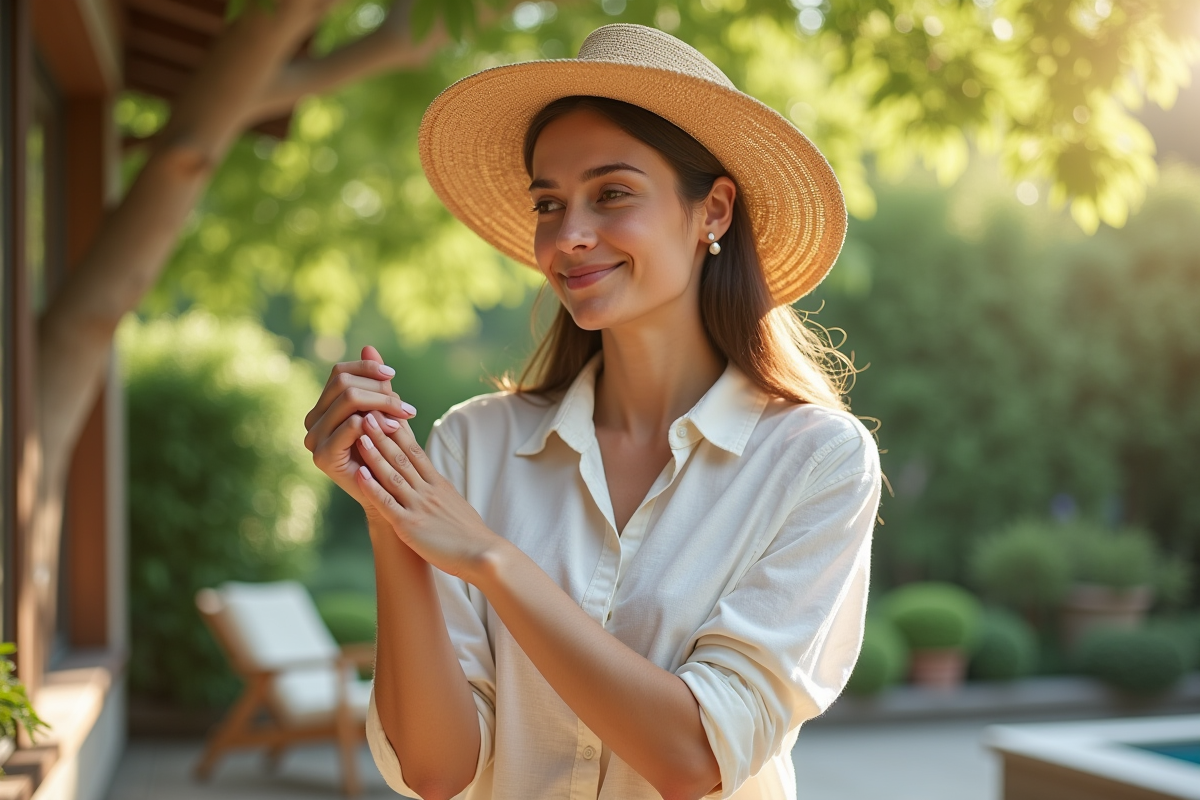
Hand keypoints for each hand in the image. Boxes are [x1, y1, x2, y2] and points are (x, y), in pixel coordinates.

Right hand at [304, 345, 416, 509]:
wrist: (388, 493)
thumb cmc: (388, 449)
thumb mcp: (384, 410)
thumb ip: (374, 381)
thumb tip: (369, 347)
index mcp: (323, 407)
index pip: (339, 372)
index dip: (367, 369)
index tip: (393, 376)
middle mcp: (312, 420)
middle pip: (344, 384)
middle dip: (379, 390)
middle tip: (406, 407)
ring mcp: (313, 439)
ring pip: (349, 401)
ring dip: (382, 405)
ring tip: (405, 417)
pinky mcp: (322, 457)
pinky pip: (350, 426)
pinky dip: (376, 423)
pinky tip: (395, 430)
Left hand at [354, 411, 500, 579]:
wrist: (483, 555)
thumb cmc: (470, 535)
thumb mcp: (456, 504)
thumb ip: (441, 490)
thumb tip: (433, 481)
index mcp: (438, 484)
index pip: (416, 451)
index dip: (399, 431)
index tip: (386, 414)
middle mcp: (428, 490)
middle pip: (402, 456)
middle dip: (382, 433)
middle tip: (367, 411)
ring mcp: (419, 506)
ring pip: (393, 474)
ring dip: (375, 454)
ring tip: (360, 435)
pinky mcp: (410, 526)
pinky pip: (388, 504)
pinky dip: (372, 488)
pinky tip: (360, 475)